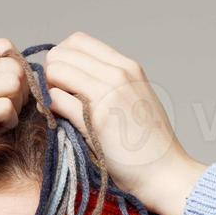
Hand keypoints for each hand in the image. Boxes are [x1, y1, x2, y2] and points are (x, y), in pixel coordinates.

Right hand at [0, 38, 28, 214]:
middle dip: (21, 91)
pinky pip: (2, 108)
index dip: (15, 69)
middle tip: (7, 113)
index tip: (9, 94)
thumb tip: (14, 78)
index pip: (2, 47)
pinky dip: (8, 122)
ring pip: (11, 82)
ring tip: (0, 124)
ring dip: (15, 107)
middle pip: (12, 64)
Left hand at [44, 32, 206, 214]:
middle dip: (52, 73)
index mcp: (128, 67)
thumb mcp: (137, 99)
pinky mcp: (96, 119)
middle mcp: (119, 74)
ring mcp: (108, 95)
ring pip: (56, 71)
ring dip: (49, 90)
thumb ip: (111, 83)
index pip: (78, 41)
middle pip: (62, 53)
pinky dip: (53, 109)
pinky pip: (57, 99)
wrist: (166, 173)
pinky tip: (62, 122)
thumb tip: (74, 77)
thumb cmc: (150, 145)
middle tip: (58, 96)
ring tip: (60, 109)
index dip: (63, 57)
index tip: (65, 79)